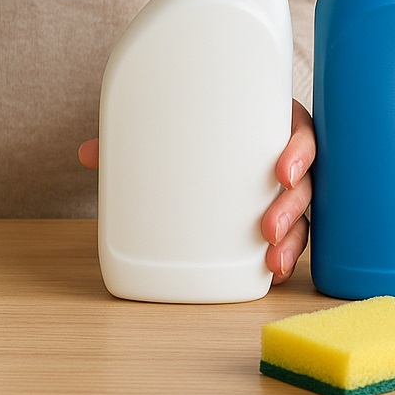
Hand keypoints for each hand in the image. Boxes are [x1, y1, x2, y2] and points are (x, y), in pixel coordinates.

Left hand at [77, 98, 314, 284]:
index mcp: (269, 121)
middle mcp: (284, 153)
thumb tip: (89, 154)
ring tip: (272, 262)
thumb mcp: (177, 122)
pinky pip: (292, 233)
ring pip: (304, 213)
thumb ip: (136, 135)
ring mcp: (284, 186)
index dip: (298, 152)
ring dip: (293, 239)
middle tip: (267, 229)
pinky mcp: (279, 213)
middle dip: (292, 207)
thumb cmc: (199, 121)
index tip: (281, 172)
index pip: (299, 131)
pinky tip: (273, 273)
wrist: (201, 125)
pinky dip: (286, 253)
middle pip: (305, 180)